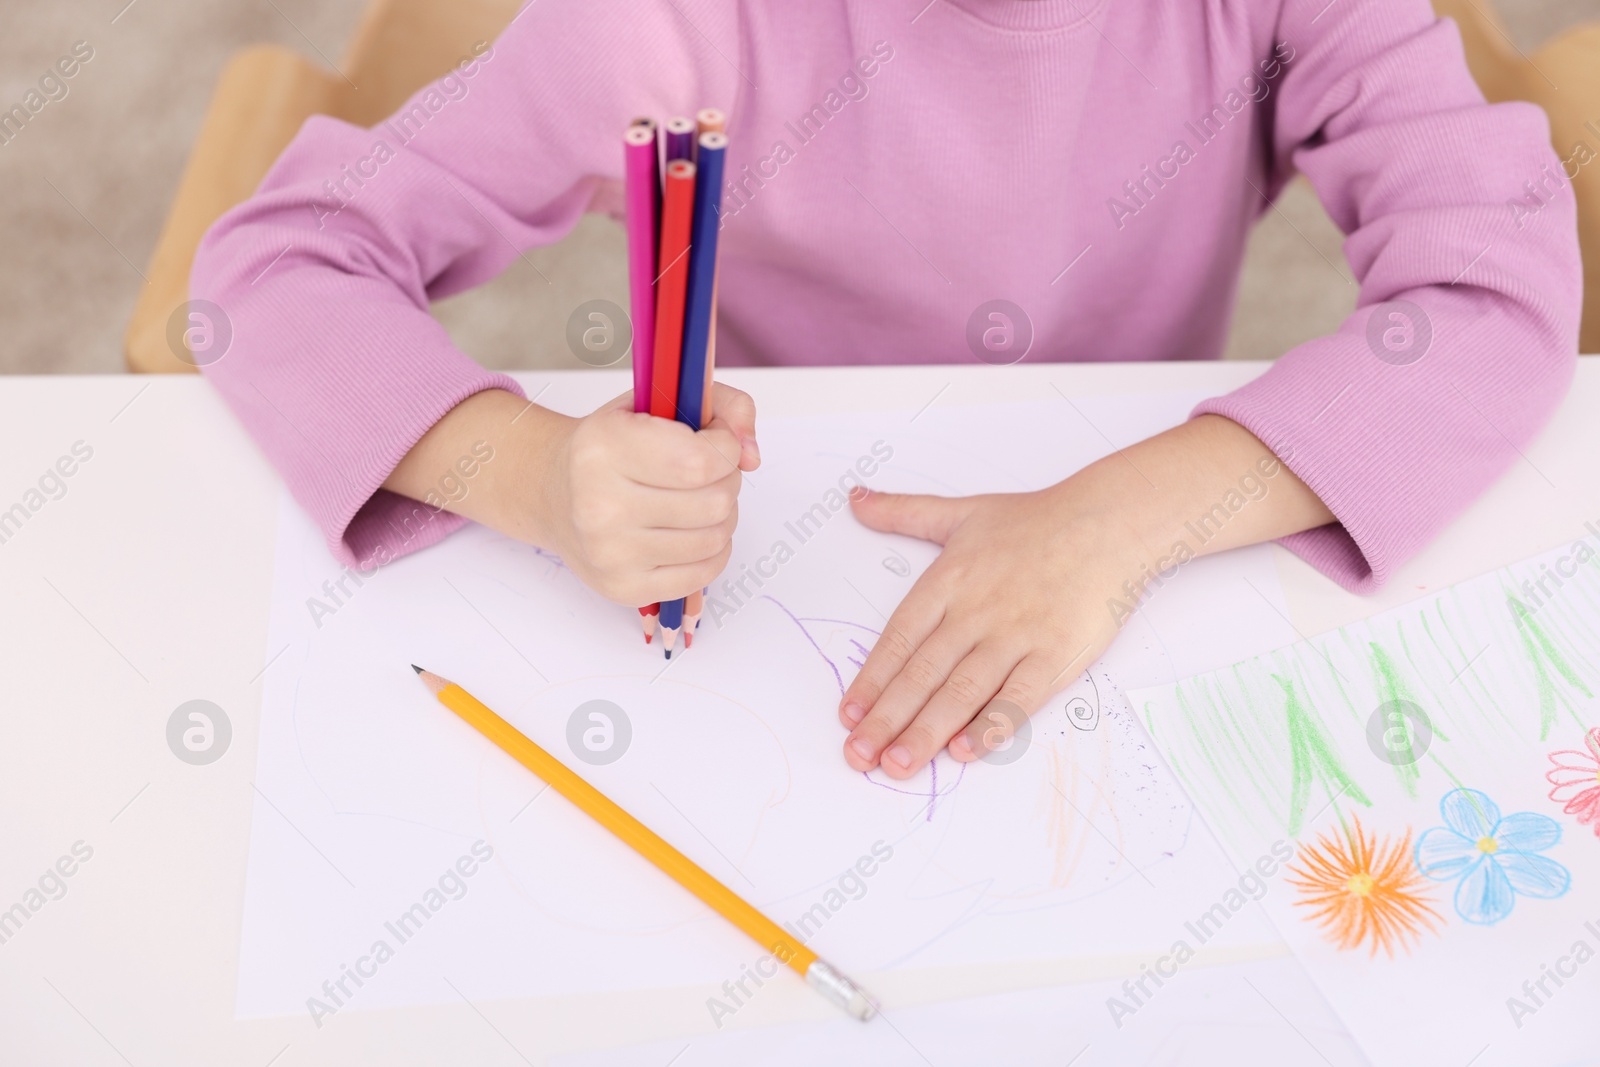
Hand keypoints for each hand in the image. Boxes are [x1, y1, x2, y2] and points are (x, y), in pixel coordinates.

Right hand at [384, 384, 759, 604]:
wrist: (553, 494)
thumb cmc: (612, 447)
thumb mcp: (659, 401)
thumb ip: (724, 405)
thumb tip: (752, 455)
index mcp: (606, 447)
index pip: (702, 462)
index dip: (728, 449)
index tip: (716, 442)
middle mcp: (600, 504)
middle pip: (715, 503)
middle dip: (727, 483)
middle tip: (707, 473)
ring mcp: (610, 553)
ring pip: (715, 539)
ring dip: (721, 517)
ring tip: (697, 501)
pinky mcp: (623, 588)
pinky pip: (703, 574)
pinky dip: (712, 551)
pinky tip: (691, 531)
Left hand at [836, 415, 1335, 777]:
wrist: (1110, 522)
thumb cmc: (1037, 520)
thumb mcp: (961, 511)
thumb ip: (903, 512)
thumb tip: (855, 500)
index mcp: (948, 581)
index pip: (898, 640)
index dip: (871, 680)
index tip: (848, 715)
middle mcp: (975, 611)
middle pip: (922, 674)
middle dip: (886, 719)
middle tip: (858, 756)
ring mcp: (1015, 636)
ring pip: (962, 693)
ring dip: (926, 732)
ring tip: (897, 766)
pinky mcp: (1055, 655)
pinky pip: (1017, 698)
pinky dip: (991, 726)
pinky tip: (965, 751)